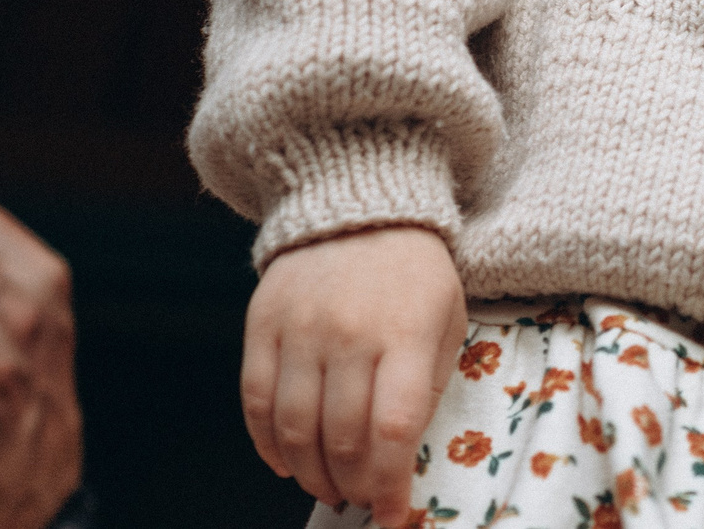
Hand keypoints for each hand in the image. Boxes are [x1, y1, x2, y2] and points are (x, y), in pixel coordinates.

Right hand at [243, 225, 465, 525]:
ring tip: (327, 486)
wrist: (360, 205)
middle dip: (352, 485)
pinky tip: (286, 462)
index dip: (389, 486)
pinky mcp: (261, 327)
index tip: (392, 517)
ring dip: (310, 474)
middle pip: (340, 439)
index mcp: (406, 334)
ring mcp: (299, 330)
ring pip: (294, 430)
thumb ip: (430, 383)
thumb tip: (403, 455)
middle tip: (360, 498)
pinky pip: (255, 402)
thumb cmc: (415, 272)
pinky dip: (268, 445)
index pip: (393, 430)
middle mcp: (349, 335)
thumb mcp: (448, 319)